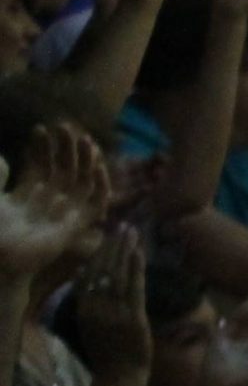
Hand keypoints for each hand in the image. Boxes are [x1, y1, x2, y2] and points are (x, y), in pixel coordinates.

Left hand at [0, 125, 108, 279]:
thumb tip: (2, 158)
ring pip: (81, 182)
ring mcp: (64, 213)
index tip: (41, 129)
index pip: (40, 165)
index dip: (42, 148)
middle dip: (66, 148)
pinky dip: (100, 186)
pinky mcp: (76, 226)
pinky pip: (95, 204)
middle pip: (64, 169)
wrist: (0, 258)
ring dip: (85, 161)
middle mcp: (49, 201)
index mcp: (27, 194)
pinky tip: (97, 167)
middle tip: (65, 127)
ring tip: (83, 139)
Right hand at [71, 226, 151, 380]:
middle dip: (112, 245)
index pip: (88, 272)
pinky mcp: (133, 318)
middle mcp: (95, 306)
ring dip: (125, 250)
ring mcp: (114, 311)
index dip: (98, 252)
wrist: (119, 377)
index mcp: (83, 307)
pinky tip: (139, 252)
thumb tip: (85, 273)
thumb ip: (88, 300)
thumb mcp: (90, 323)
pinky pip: (134, 288)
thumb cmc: (107, 352)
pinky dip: (136, 268)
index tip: (106, 234)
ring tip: (132, 231)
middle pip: (102, 268)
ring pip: (118, 274)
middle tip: (122, 225)